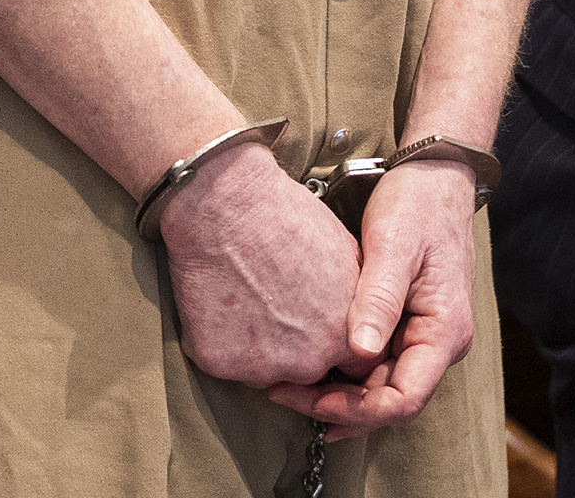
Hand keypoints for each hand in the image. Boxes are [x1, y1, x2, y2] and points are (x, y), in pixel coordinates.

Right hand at [157, 142, 361, 388]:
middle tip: (273, 303)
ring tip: (245, 295)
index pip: (347, 366)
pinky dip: (218, 337)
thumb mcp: (347, 255)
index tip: (311, 323)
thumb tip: (356, 314)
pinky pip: (221, 359)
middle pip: (303, 370)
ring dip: (254, 343)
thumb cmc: (286, 218)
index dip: (327, 342)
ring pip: (260, 367)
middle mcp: (306, 362)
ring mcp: (261, 367)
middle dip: (291, 345)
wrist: (227, 204)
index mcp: (343, 337)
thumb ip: (354, 300)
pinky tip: (220, 299)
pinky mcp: (219, 362)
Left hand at [266, 159, 480, 437]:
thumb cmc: (417, 205)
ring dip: (339, 394)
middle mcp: (437, 343)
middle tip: (285, 395)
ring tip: (290, 389)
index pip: (404, 399)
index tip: (309, 398)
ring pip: (380, 386)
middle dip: (339, 407)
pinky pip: (375, 362)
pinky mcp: (404, 323)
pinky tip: (311, 368)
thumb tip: (359, 351)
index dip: (356, 409)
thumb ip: (379, 298)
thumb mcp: (394, 246)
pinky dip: (345, 372)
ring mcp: (421, 335)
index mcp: (444, 332)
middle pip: (389, 401)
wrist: (433, 176)